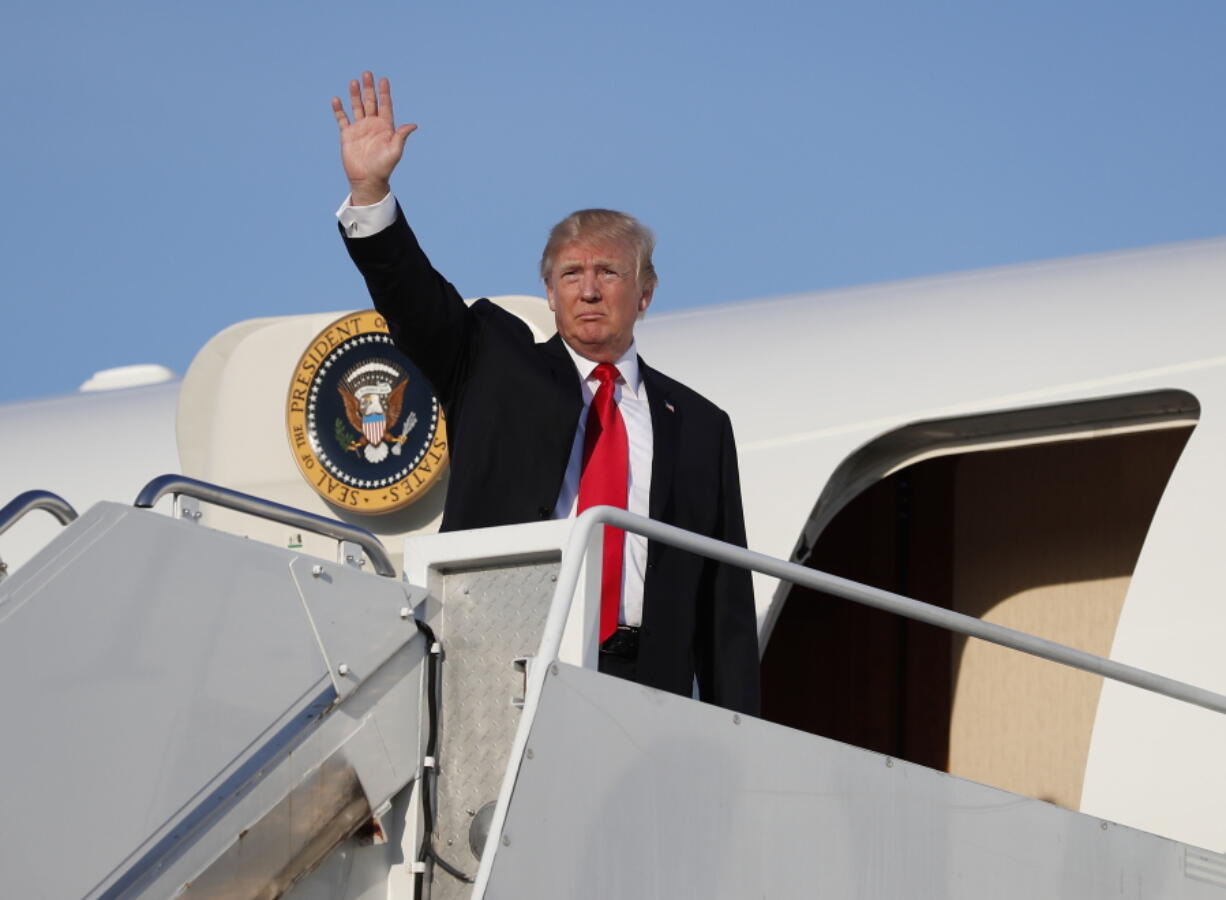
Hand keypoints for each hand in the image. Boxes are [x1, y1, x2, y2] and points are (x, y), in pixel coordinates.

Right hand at [331, 71, 416, 205]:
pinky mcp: (348, 134)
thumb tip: (413, 125)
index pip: (385, 105)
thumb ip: (401, 136)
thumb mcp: (395, 151)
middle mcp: (372, 125)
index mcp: (385, 127)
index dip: (384, 93)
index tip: (384, 79)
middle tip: (367, 73)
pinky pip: (342, 119)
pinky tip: (336, 100)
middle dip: (369, 88)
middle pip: (370, 102)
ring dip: (355, 95)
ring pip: (357, 107)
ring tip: (354, 82)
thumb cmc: (384, 167)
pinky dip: (339, 110)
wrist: (368, 179)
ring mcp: (360, 128)